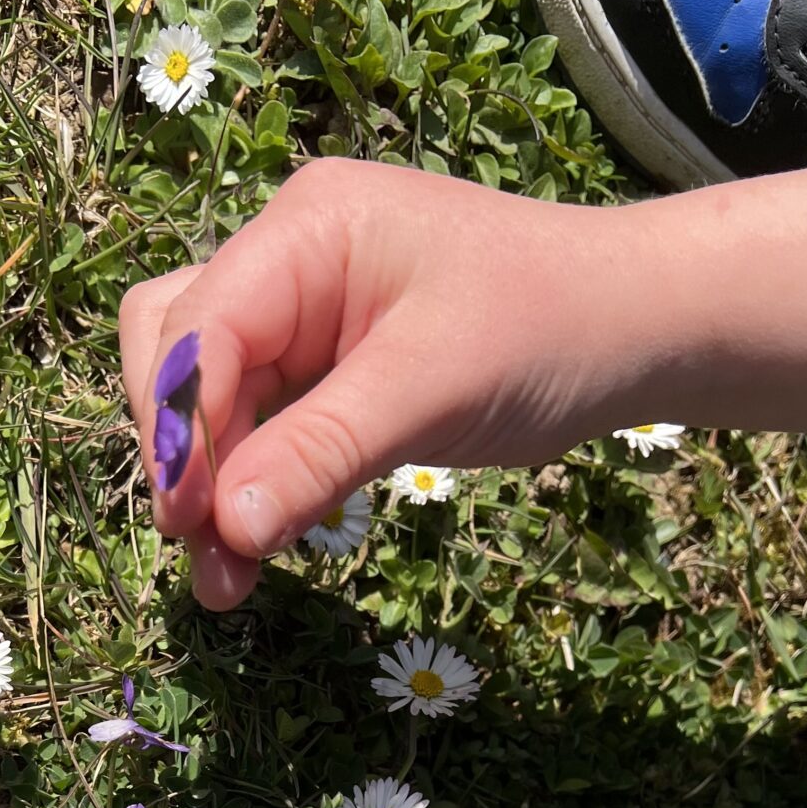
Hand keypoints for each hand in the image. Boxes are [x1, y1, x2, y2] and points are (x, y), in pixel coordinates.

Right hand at [119, 160, 643, 609]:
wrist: (633, 328)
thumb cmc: (548, 330)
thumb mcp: (432, 390)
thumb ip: (320, 452)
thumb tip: (225, 527)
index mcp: (307, 230)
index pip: (197, 327)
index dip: (176, 429)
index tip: (189, 526)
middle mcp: (287, 259)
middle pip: (173, 354)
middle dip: (180, 458)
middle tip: (213, 561)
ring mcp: (301, 313)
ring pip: (204, 397)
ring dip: (207, 484)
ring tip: (229, 577)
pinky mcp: (322, 366)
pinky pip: (255, 423)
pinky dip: (249, 485)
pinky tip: (261, 544)